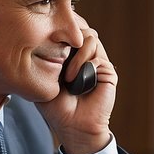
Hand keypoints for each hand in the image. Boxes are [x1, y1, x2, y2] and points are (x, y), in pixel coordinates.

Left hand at [38, 19, 115, 153]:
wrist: (73, 126)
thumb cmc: (56, 107)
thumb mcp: (44, 78)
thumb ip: (47, 55)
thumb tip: (48, 33)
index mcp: (70, 55)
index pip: (68, 29)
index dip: (60, 28)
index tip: (47, 37)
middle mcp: (85, 56)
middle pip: (81, 27)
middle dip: (67, 38)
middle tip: (58, 57)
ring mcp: (97, 62)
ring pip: (90, 36)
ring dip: (76, 55)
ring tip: (67, 76)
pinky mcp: (108, 71)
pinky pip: (97, 55)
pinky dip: (84, 64)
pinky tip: (75, 80)